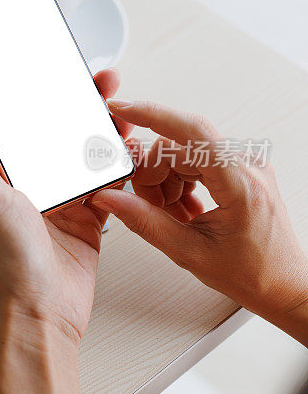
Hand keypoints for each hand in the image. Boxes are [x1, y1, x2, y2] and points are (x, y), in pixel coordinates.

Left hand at [0, 68, 131, 393]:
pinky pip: (110, 184)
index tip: (51, 70)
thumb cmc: (9, 262)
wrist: (42, 311)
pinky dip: (121, 167)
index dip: (36, 96)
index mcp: (7, 175)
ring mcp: (65, 200)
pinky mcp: (91, 219)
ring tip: (121, 112)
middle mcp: (36, 184)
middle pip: (60, 134)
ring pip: (88, 154)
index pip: (21, 125)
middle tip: (101, 81)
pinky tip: (131, 149)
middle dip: (80, 105)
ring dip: (104, 132)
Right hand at [90, 100, 307, 345]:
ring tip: (171, 215)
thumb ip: (144, 222)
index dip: (153, 115)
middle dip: (153, 175)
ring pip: (182, 152)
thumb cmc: (252, 273)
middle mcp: (248, 165)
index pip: (194, 132)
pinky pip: (194, 159)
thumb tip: (109, 198)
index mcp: (242, 185)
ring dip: (165, 181)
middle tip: (149, 208)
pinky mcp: (239, 167)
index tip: (121, 108)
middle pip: (178, 146)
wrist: (283, 284)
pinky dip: (178, 181)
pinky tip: (182, 208)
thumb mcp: (188, 252)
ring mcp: (245, 163)